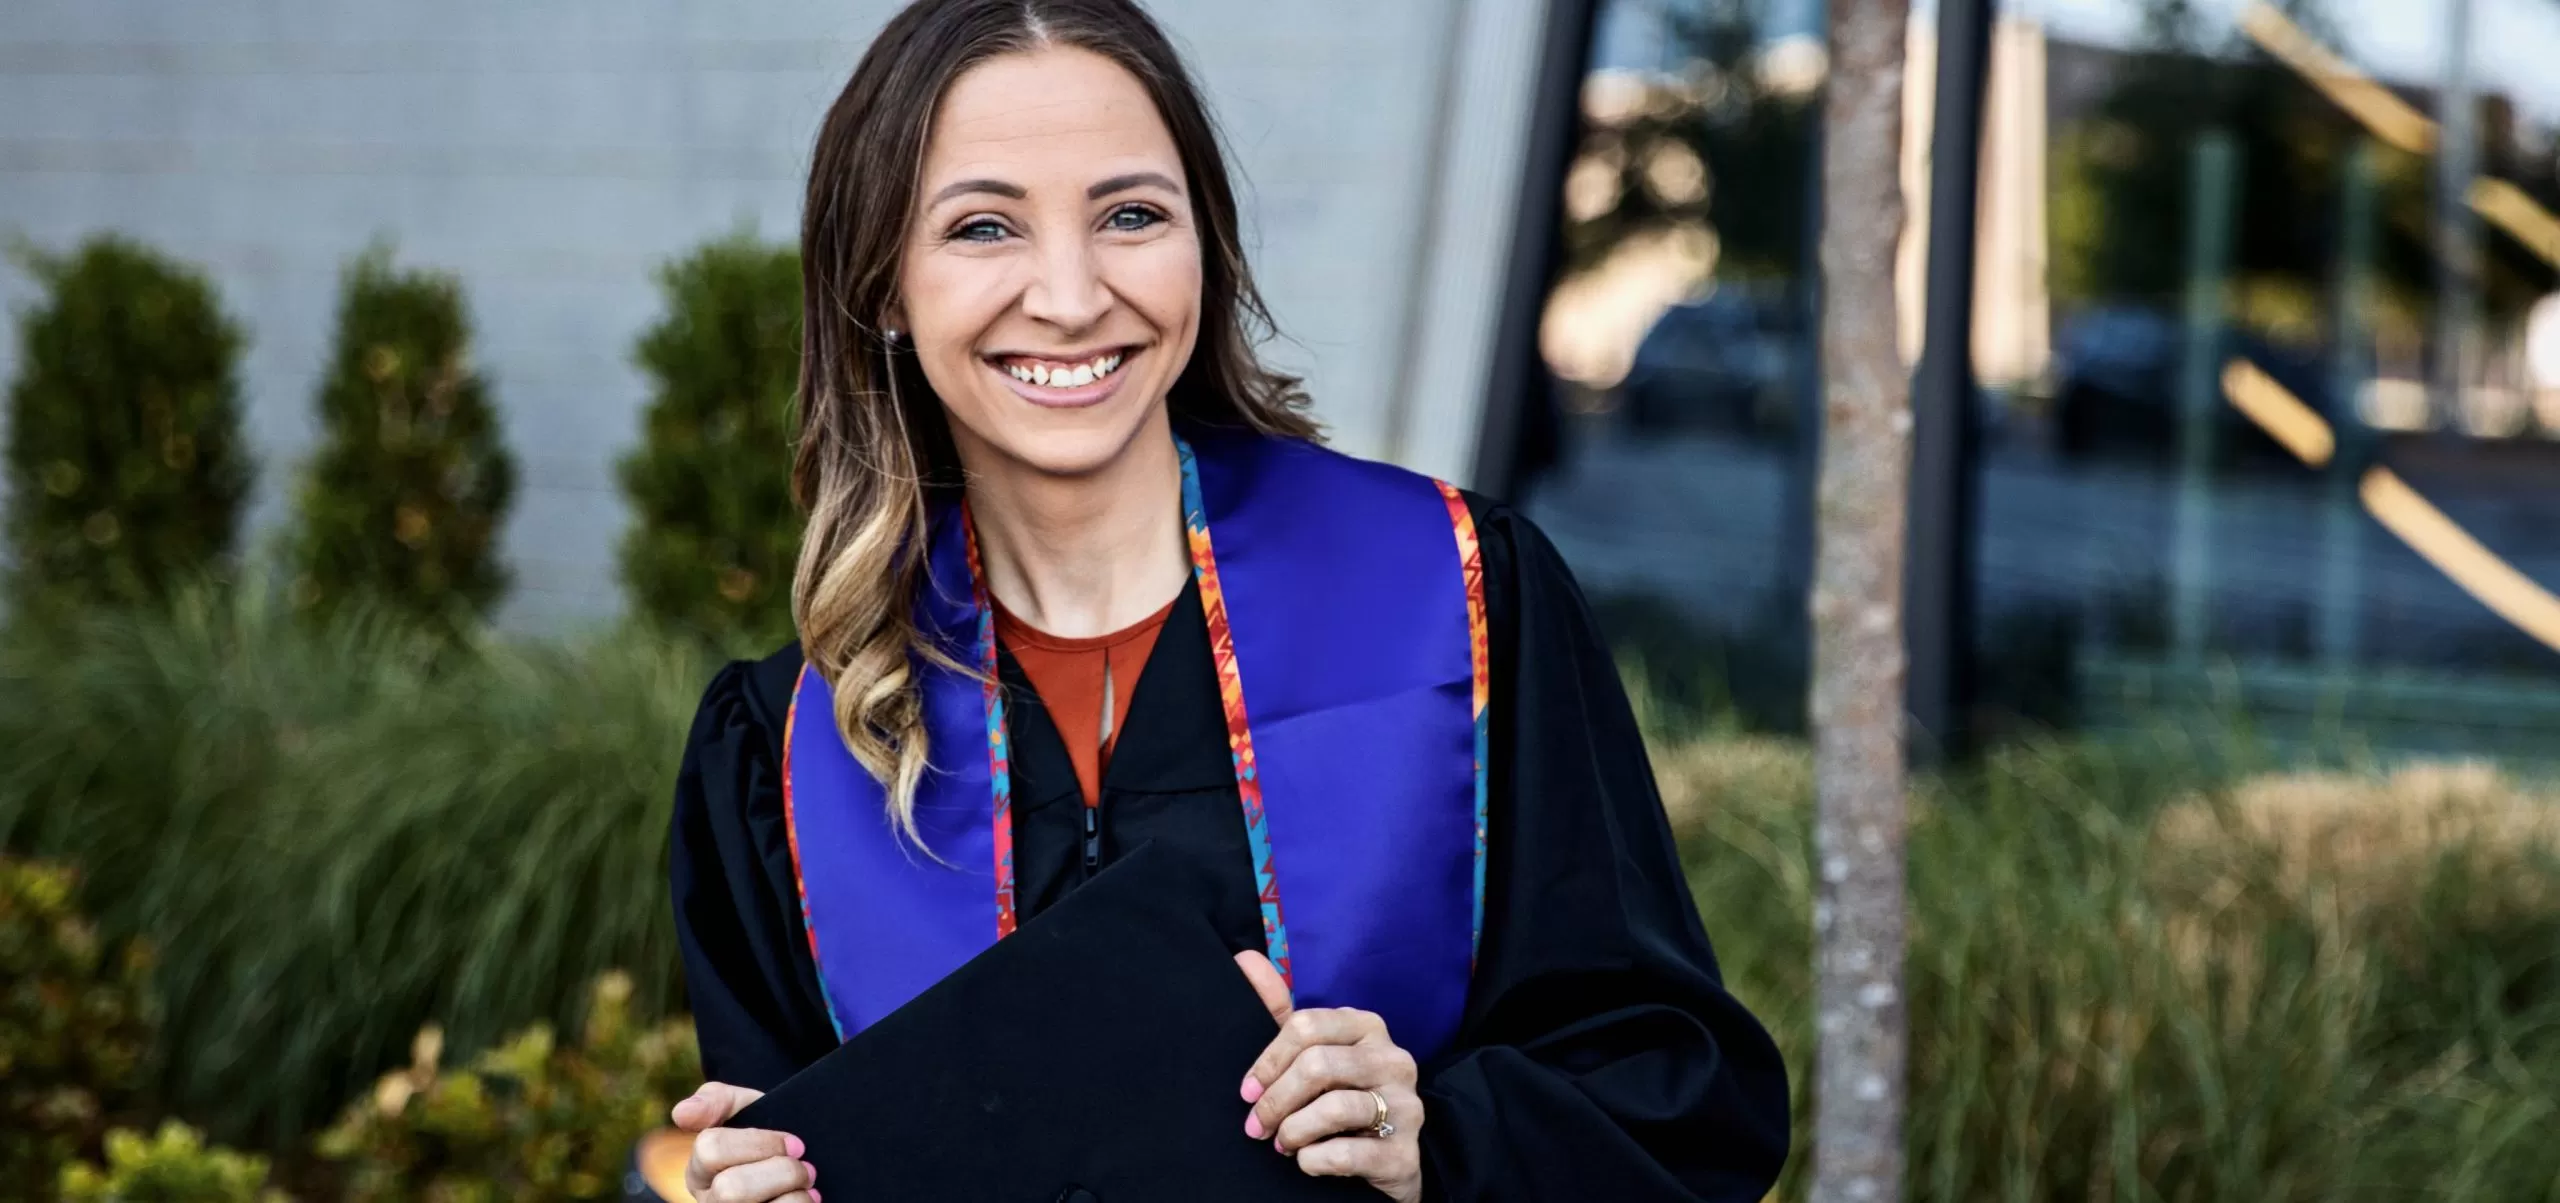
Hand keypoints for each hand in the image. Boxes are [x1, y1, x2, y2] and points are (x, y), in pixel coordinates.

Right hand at [672, 1081, 819, 1202]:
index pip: (710, 1150)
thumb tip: (681, 1112)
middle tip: (806, 1168)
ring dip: (795, 1196)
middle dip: (781, 1173)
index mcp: (699, 1171)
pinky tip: (806, 1200)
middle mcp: (709, 1202)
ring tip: (808, 1186)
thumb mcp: (744, 1108)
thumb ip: (714, 1101)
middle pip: (730, 1190)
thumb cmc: (768, 1135)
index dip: (760, 1143)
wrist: (800, 1162)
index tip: (795, 1143)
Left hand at [1235, 951, 1426, 1202]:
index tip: (1248, 1091)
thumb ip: (1281, 1012)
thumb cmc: (1342, 1100)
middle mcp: (1394, 1059)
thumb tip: (1246, 958)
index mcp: (1367, 1028)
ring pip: (1334, 1108)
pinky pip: (1347, 1153)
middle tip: (1257, 1127)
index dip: (1268, 1061)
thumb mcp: (1313, 1054)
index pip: (1306, 1027)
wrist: (1387, 1163)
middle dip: (1276, 1100)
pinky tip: (1308, 1161)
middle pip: (1317, 1065)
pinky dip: (1315, 1160)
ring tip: (1284, 1144)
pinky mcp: (1404, 1153)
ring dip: (1294, 1131)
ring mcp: (1406, 1105)